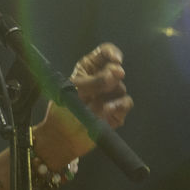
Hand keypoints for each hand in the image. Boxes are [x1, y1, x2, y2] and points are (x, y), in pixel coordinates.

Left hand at [33, 42, 132, 161]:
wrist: (63, 136)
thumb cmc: (63, 110)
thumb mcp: (74, 91)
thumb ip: (95, 81)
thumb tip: (117, 73)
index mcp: (88, 69)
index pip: (104, 53)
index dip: (112, 52)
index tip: (115, 59)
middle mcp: (102, 79)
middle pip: (116, 69)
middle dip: (113, 73)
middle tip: (110, 78)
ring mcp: (110, 95)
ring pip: (121, 87)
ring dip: (111, 92)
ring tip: (96, 104)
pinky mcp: (117, 110)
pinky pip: (126, 103)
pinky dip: (119, 105)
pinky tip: (107, 110)